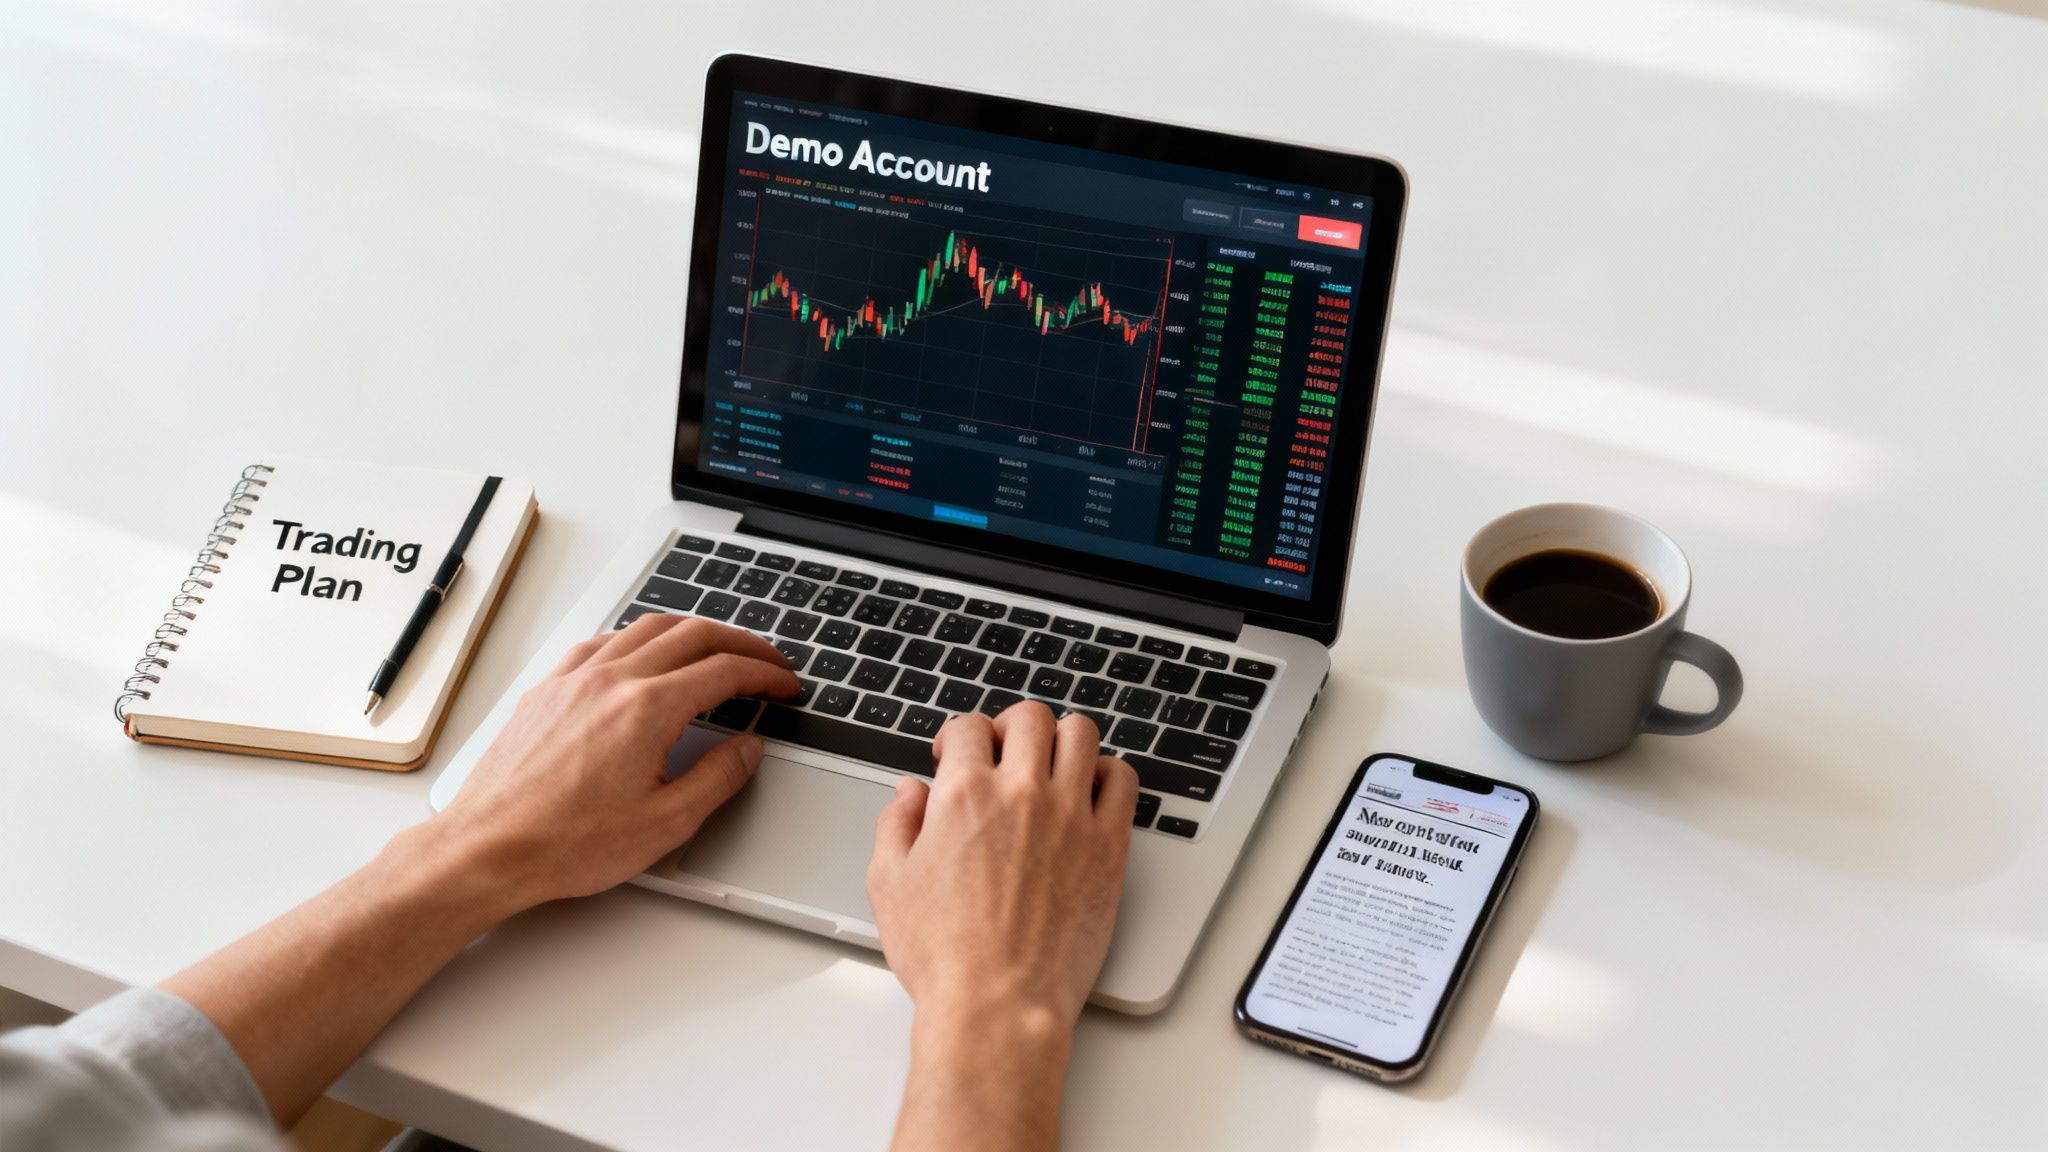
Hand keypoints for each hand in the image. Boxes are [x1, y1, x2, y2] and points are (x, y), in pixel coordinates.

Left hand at [429, 613, 797, 914]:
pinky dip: (636, 638)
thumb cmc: (565, 844)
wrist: (488, 850)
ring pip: (645, 628)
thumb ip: (717, 778)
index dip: (764, 673)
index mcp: (646, 709)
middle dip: (739, 641)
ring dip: (691, 630)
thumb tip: (747, 750)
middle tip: (765, 659)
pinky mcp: (547, 690)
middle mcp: (610, 681)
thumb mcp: (665, 823)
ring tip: (715, 647)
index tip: (784, 683)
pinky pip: (601, 642)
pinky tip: (641, 655)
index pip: (723, 671)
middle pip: (691, 634)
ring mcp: (574, 680)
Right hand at [866, 702, 1138, 1028]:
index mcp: (965, 795)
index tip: (957, 757)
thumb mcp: (889, 884)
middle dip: (1010, 727)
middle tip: (1003, 753)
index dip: (959, 737)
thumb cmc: (945, 956)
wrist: (998, 1004)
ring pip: (1082, 734)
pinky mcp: (1108, 847)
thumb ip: (895, 824)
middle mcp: (1022, 794)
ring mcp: (1071, 816)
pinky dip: (1107, 774)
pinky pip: (1122, 780)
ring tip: (1048, 764)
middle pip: (1030, 718)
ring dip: (1061, 740)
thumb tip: (909, 793)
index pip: (969, 726)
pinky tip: (1088, 792)